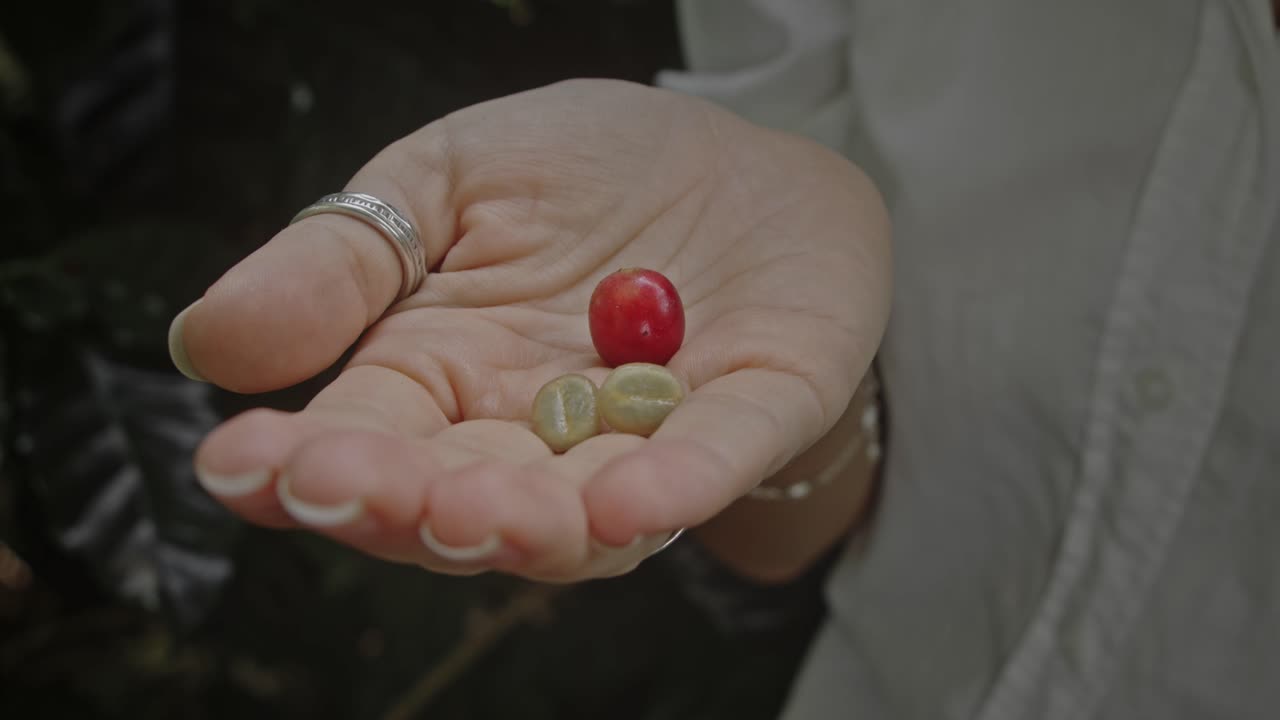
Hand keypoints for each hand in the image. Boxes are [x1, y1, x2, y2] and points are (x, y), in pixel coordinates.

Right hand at [173, 79, 890, 581]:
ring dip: (527, 525)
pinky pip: (715, 460)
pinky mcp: (755, 411)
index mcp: (449, 373)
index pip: (368, 436)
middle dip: (409, 505)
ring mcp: (647, 433)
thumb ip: (347, 260)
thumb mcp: (449, 181)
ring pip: (582, 514)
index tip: (242, 465)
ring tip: (473, 515)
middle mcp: (538, 430)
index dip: (306, 462)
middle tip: (356, 492)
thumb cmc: (585, 172)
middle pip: (463, 497)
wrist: (739, 158)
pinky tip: (624, 504)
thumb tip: (206, 342)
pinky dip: (673, 486)